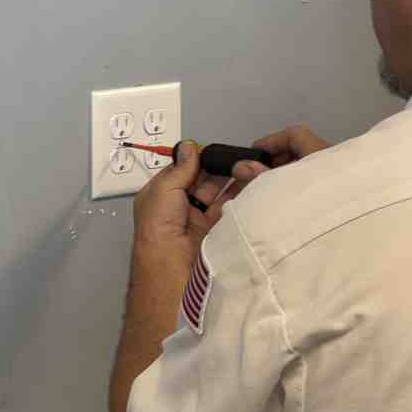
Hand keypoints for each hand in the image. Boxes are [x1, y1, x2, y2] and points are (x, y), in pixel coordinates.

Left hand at [130, 140, 271, 268]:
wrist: (173, 266)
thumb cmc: (161, 224)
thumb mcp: (165, 189)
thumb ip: (181, 168)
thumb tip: (188, 145)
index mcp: (161, 196)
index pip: (181, 171)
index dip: (197, 159)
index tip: (215, 149)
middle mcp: (180, 206)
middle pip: (202, 181)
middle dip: (217, 168)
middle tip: (236, 156)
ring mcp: (199, 218)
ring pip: (218, 193)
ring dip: (231, 180)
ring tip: (248, 165)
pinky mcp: (217, 229)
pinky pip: (229, 208)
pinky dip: (239, 197)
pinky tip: (250, 183)